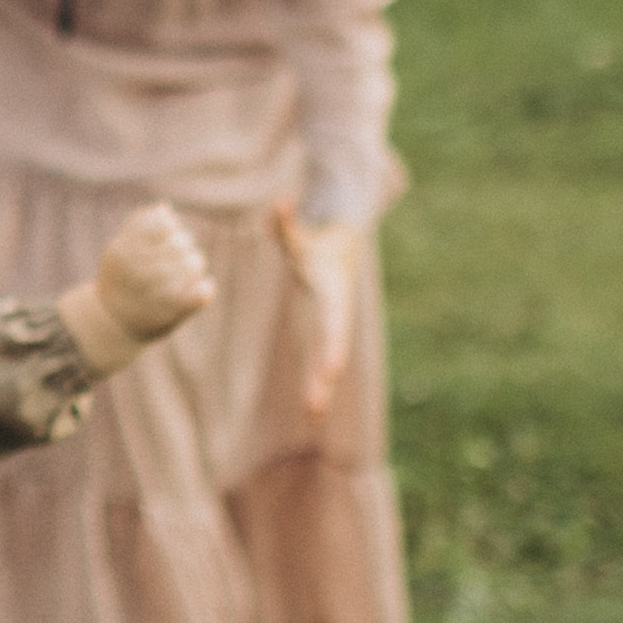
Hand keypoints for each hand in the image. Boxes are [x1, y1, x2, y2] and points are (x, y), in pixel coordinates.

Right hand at [59, 203, 215, 375]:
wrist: (111, 324)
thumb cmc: (118, 280)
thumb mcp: (117, 249)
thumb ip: (137, 227)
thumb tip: (164, 209)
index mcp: (122, 253)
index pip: (161, 225)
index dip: (168, 226)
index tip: (165, 233)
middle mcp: (136, 273)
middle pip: (179, 243)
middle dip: (182, 244)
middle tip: (180, 251)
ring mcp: (155, 297)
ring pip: (193, 264)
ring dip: (194, 264)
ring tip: (189, 267)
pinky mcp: (172, 316)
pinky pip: (201, 294)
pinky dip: (204, 289)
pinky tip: (201, 287)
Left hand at [271, 201, 358, 417]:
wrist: (345, 248)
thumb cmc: (320, 243)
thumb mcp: (303, 235)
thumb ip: (287, 224)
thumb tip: (277, 203)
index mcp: (334, 295)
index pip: (334, 324)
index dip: (333, 347)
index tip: (333, 370)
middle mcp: (338, 316)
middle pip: (331, 351)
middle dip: (323, 378)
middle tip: (315, 407)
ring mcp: (333, 328)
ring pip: (327, 362)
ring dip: (320, 389)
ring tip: (313, 419)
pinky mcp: (325, 335)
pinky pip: (320, 362)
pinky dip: (317, 384)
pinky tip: (311, 412)